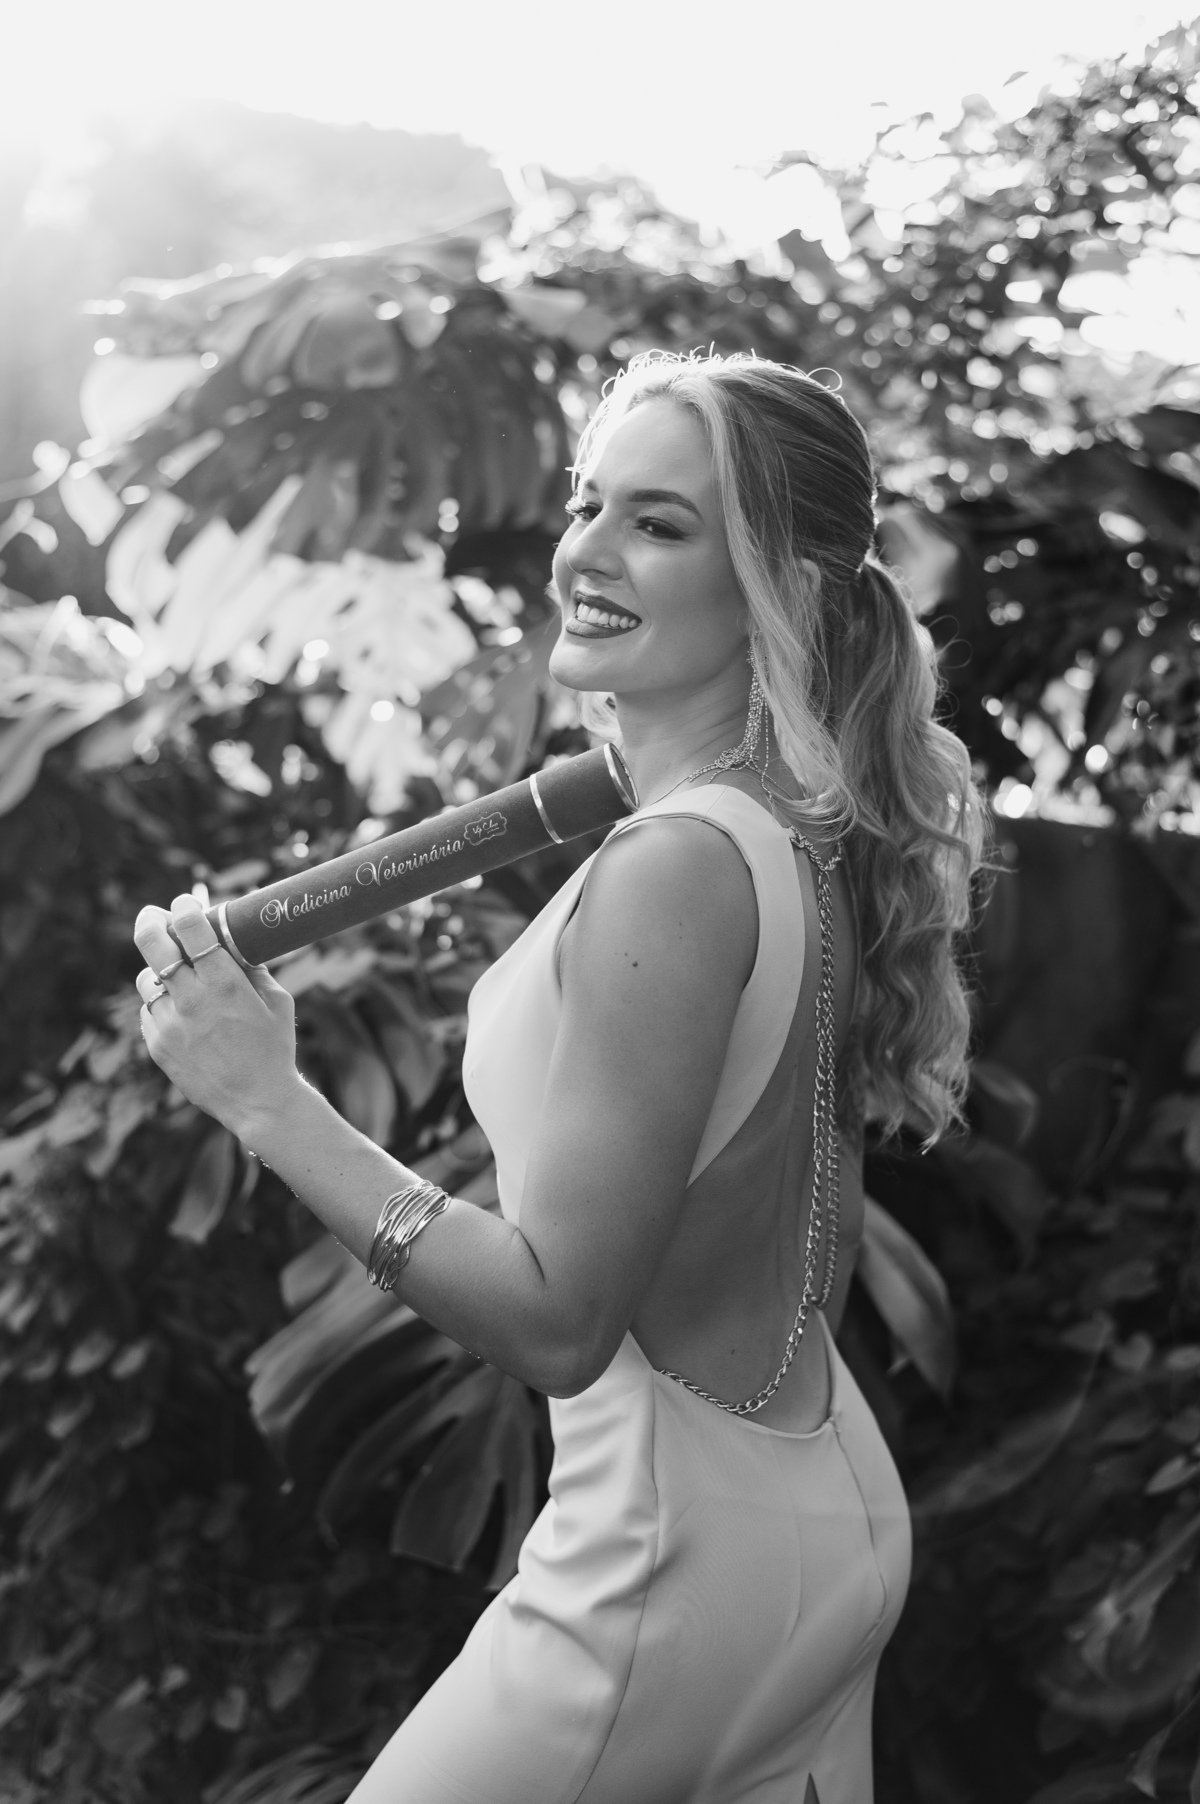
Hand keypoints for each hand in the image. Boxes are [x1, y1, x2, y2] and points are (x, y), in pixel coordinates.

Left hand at [134, 895, 300, 1137]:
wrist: (259, 1102)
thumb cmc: (274, 1049)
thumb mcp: (278, 1002)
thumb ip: (253, 969)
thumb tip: (235, 942)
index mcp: (225, 983)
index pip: (190, 926)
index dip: (184, 907)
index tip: (187, 903)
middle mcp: (192, 1000)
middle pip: (152, 943)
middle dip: (150, 921)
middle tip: (155, 916)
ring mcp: (169, 1024)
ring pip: (147, 980)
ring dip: (160, 971)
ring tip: (178, 978)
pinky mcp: (158, 1045)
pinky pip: (149, 1012)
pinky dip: (162, 1006)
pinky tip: (183, 1014)